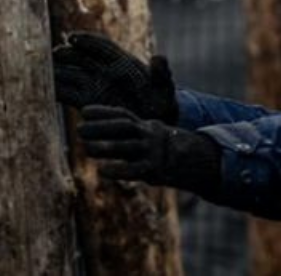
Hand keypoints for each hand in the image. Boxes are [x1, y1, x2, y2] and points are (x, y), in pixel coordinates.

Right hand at [53, 33, 179, 122]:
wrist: (152, 127)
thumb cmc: (162, 106)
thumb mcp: (164, 91)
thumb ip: (161, 75)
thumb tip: (159, 57)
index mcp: (123, 63)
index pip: (102, 47)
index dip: (87, 41)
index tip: (72, 38)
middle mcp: (105, 72)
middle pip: (82, 58)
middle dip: (68, 55)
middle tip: (54, 54)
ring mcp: (94, 86)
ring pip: (71, 74)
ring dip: (57, 72)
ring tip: (41, 71)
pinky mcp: (87, 102)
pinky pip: (68, 94)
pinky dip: (56, 91)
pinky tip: (42, 91)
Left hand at [76, 106, 221, 193]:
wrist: (200, 161)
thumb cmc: (168, 151)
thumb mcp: (152, 137)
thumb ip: (131, 136)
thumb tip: (102, 135)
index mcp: (147, 125)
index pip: (123, 114)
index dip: (103, 112)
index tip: (84, 110)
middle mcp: (149, 135)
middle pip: (123, 127)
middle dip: (101, 127)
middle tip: (80, 128)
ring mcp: (153, 152)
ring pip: (127, 147)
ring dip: (105, 147)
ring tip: (85, 147)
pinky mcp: (157, 170)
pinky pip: (135, 170)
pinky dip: (118, 169)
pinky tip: (102, 170)